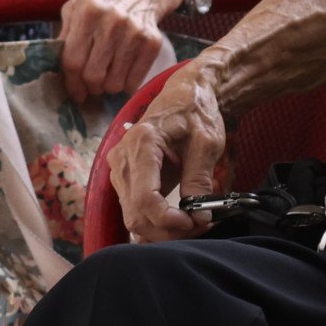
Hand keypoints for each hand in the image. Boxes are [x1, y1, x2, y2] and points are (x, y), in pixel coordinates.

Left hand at [56, 0, 179, 102]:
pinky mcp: (152, 42)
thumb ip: (66, 34)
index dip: (71, 82)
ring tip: (107, 76)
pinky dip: (126, 84)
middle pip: (94, 75)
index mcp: (88, 11)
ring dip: (107, 87)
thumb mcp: (76, 4)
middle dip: (89, 87)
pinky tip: (122, 73)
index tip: (74, 92)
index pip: (73, 60)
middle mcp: (112, 22)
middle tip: (90, 85)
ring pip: (115, 83)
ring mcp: (134, 32)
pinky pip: (135, 81)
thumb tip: (59, 69)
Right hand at [106, 69, 228, 242]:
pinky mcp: (124, 178)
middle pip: (136, 213)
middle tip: (199, 227)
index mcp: (142, 143)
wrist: (185, 95)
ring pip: (133, 217)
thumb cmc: (196, 112)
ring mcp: (119, 169)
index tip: (194, 223)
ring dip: (162, 230)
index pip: (145, 198)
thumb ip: (199, 180)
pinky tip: (178, 220)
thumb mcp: (206, 143)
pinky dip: (156, 222)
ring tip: (193, 223)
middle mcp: (122, 158)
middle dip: (167, 230)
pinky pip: (134, 210)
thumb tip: (198, 217)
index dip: (168, 220)